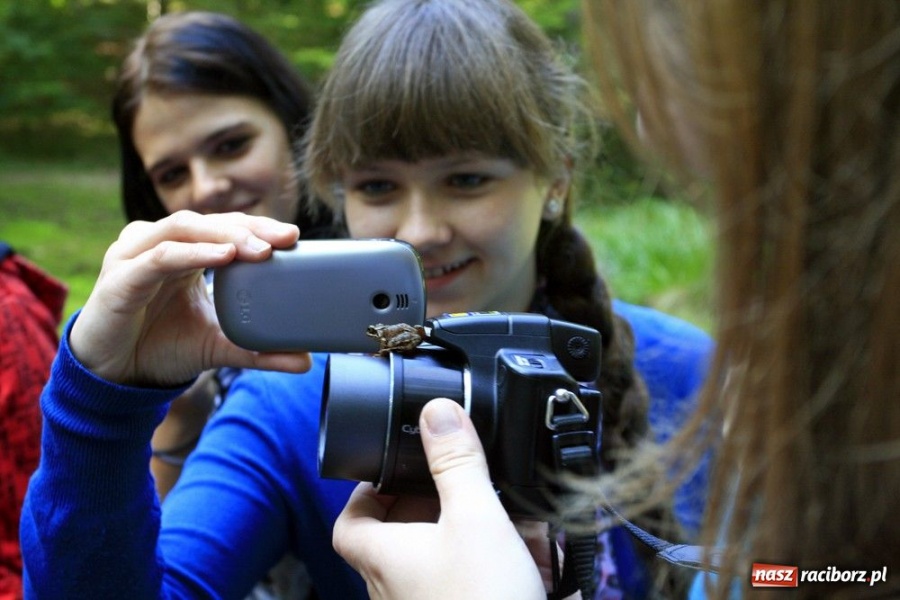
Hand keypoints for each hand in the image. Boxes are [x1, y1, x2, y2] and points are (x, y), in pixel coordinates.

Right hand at [70, 211, 309, 386]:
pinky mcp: (120, 278)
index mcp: (185, 251)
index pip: (226, 227)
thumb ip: (259, 350)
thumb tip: (304, 361)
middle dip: (250, 227)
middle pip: (210, 221)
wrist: (114, 376)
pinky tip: (222, 257)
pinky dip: (192, 253)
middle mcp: (159, 244)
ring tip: (257, 249)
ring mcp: (136, 256)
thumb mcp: (218, 346)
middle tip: (284, 239)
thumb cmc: (160, 347)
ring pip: (184, 228)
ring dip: (224, 235)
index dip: (259, 227)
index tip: (294, 237)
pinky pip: (159, 257)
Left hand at [333, 398, 546, 599]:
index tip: (396, 464)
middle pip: (401, 533)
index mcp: (386, 557)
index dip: (367, 490)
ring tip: (517, 516)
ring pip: (445, 556)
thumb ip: (457, 464)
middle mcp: (398, 585)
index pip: (350, 520)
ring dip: (479, 530)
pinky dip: (501, 560)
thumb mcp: (475, 521)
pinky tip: (538, 555)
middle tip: (469, 481)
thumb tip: (437, 414)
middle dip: (440, 502)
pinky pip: (473, 579)